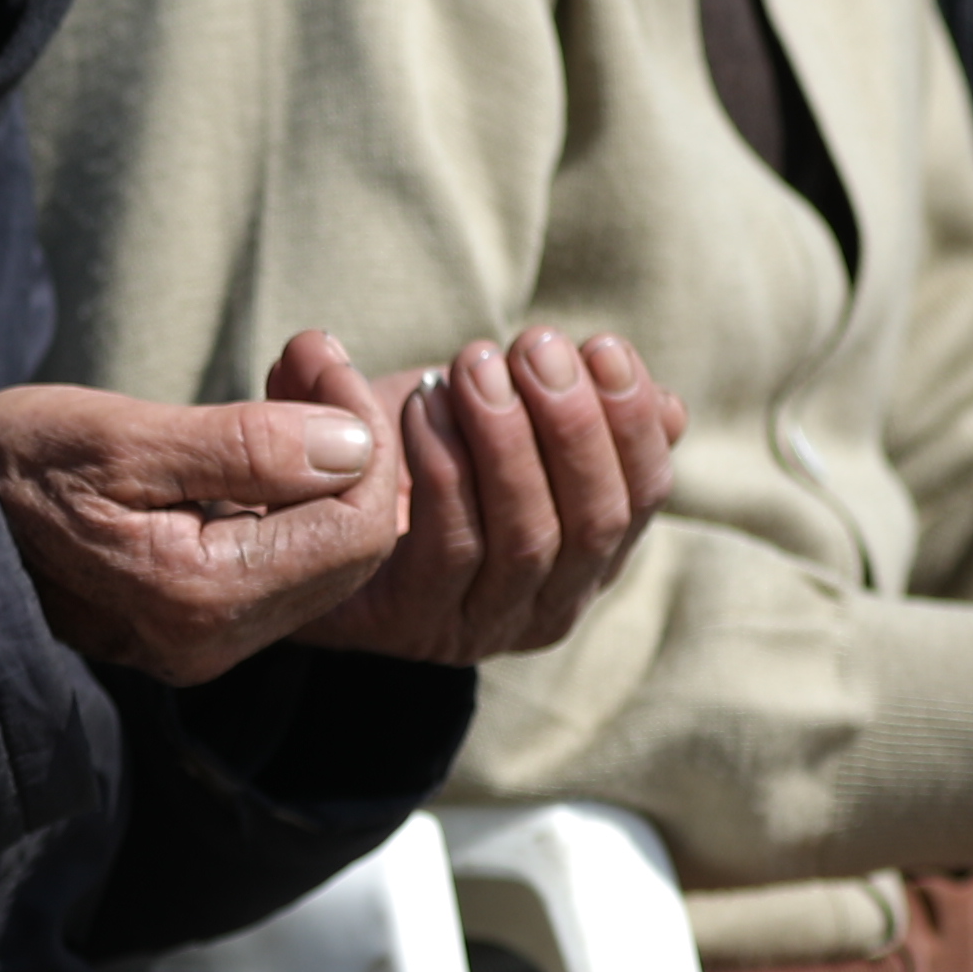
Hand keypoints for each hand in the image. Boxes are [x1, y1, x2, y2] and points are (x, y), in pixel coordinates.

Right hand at [0, 370, 404, 687]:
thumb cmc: (11, 467)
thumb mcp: (120, 437)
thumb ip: (244, 446)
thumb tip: (356, 445)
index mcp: (200, 597)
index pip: (354, 527)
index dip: (362, 435)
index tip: (316, 356)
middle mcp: (214, 641)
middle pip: (353, 549)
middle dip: (353, 446)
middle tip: (309, 355)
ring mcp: (206, 642)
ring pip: (327, 556)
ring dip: (326, 464)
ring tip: (289, 378)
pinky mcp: (195, 626)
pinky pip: (285, 562)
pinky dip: (293, 492)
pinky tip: (264, 433)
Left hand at [295, 325, 682, 663]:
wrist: (300, 505)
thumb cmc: (409, 453)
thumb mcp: (495, 418)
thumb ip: (575, 413)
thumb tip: (673, 409)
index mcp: (589, 556)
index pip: (643, 496)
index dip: (632, 422)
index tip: (602, 345)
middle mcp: (549, 604)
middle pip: (597, 522)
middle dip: (574, 424)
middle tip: (534, 345)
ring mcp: (483, 626)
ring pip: (528, 538)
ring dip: (509, 441)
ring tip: (475, 365)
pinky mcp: (412, 626)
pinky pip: (450, 550)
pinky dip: (444, 471)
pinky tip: (422, 407)